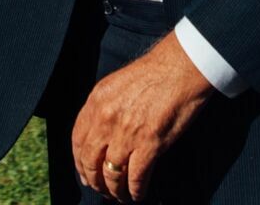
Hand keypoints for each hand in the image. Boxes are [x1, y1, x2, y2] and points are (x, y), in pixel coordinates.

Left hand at [71, 32, 214, 201]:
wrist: (182, 67)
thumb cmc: (155, 72)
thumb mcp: (117, 84)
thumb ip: (104, 107)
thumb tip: (100, 135)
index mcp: (97, 101)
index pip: (77, 140)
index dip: (79, 162)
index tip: (84, 173)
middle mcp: (106, 119)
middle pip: (90, 162)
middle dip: (95, 181)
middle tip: (102, 189)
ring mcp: (126, 133)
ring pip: (111, 175)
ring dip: (115, 191)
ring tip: (120, 196)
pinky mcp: (149, 145)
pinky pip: (136, 178)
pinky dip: (136, 191)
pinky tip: (138, 194)